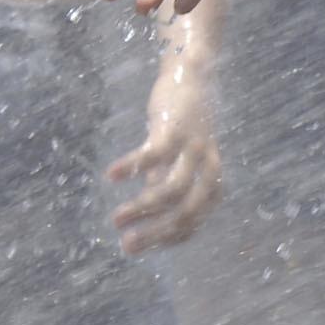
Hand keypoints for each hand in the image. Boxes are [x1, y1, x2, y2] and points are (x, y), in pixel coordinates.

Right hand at [108, 88, 223, 254]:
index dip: (164, 240)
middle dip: (155, 234)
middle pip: (185, 213)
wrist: (193, 76)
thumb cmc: (185, 123)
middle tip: (126, 246)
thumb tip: (145, 213)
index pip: (191, 223)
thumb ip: (165, 183)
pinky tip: (112, 176)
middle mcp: (208, 169)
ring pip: (171, 190)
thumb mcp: (180, 160)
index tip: (137, 248)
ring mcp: (194, 149)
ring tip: (116, 219)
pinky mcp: (177, 129)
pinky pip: (154, 154)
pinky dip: (132, 166)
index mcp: (212, 182)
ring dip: (142, 208)